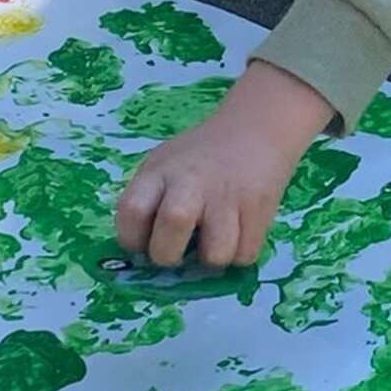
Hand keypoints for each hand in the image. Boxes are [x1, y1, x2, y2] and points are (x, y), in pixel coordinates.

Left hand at [114, 62, 331, 268]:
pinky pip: (245, 255)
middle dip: (168, 255)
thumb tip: (143, 253)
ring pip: (216, 253)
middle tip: (177, 250)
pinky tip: (236, 235)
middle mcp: (192, 181)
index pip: (131, 211)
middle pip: (173, 225)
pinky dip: (239, 254)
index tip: (144, 243)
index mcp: (159, 171)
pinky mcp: (259, 208)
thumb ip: (149, 202)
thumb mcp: (164, 166)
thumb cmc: (198, 159)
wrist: (254, 131)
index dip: (132, 239)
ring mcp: (228, 196)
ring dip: (211, 259)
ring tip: (213, 243)